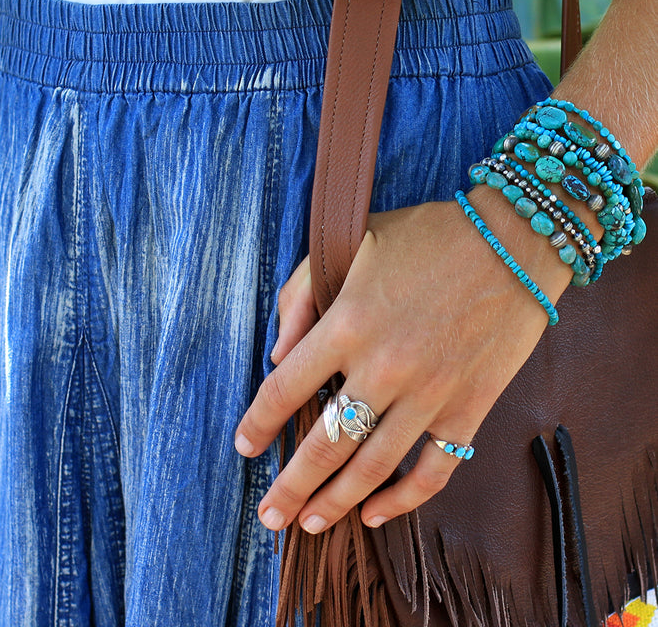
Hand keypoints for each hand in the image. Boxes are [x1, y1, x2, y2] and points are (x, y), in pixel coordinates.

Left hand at [235, 193, 573, 533]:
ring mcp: (429, 394)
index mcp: (348, 322)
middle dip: (288, 488)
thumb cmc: (430, 235)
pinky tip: (375, 514)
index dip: (257, 423)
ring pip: (370, 469)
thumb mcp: (354, 242)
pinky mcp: (468, 409)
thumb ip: (303, 293)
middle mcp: (383, 367)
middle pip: (322, 445)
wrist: (515, 241)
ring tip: (309, 524)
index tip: (244, 446)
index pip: (284, 389)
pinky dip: (402, 502)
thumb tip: (277, 354)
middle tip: (269, 514)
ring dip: (334, 503)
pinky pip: (432, 472)